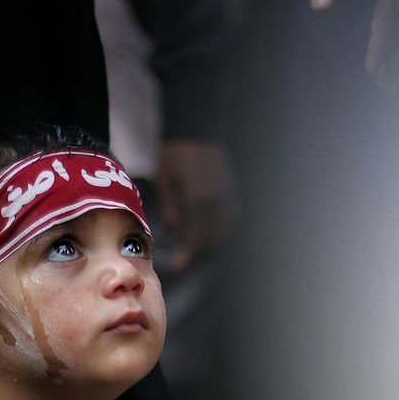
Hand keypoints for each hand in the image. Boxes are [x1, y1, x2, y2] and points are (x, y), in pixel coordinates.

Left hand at [156, 140, 238, 272]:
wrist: (198, 131)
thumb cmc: (176, 154)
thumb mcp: (164, 179)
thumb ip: (169, 208)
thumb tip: (173, 232)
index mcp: (198, 199)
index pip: (196, 239)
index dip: (188, 258)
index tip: (179, 267)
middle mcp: (217, 202)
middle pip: (211, 241)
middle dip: (198, 256)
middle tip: (184, 262)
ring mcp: (229, 199)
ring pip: (223, 234)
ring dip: (210, 246)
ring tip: (194, 252)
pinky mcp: (234, 195)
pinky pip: (229, 222)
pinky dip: (218, 233)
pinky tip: (206, 236)